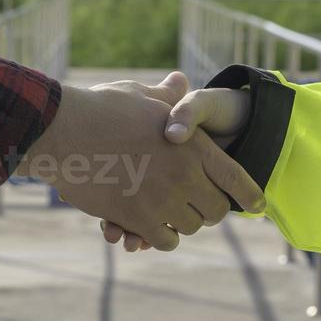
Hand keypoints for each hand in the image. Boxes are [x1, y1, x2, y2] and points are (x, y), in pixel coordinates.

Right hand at [22, 74, 264, 251]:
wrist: (61, 132)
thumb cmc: (99, 109)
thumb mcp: (140, 96)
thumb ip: (167, 97)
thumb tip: (179, 79)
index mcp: (193, 144)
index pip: (236, 177)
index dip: (250, 194)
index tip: (258, 206)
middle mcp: (184, 175)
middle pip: (217, 210)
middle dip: (209, 210)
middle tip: (195, 207)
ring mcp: (162, 200)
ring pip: (190, 227)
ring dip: (182, 223)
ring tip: (170, 214)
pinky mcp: (138, 219)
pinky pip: (165, 241)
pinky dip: (160, 238)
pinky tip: (150, 229)